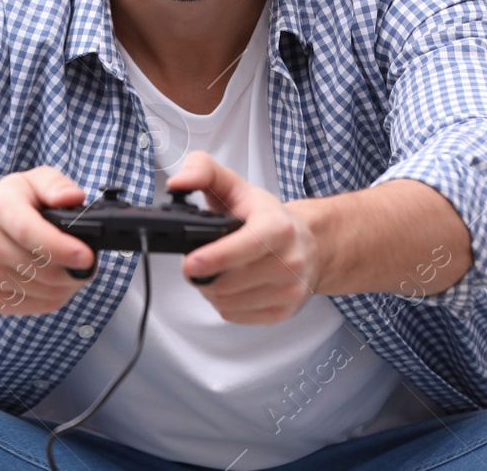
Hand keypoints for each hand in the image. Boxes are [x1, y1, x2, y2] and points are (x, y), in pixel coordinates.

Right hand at [0, 166, 97, 314]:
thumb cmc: (10, 205)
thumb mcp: (32, 182)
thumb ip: (55, 185)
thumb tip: (73, 198)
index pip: (29, 233)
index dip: (61, 247)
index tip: (87, 255)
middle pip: (41, 268)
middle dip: (74, 269)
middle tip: (88, 260)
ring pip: (45, 291)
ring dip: (68, 284)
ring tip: (73, 268)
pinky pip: (39, 306)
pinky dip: (56, 297)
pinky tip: (57, 281)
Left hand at [165, 152, 323, 324]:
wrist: (308, 243)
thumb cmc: (266, 215)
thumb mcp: (235, 185)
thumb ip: (203, 171)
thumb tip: (178, 182)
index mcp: (278, 227)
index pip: (247, 246)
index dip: (216, 257)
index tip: (190, 262)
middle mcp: (290, 261)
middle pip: (231, 281)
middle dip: (203, 274)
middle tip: (194, 261)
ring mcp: (289, 290)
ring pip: (229, 302)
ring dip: (210, 290)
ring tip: (211, 272)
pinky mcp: (283, 312)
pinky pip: (236, 316)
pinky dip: (223, 303)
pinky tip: (226, 286)